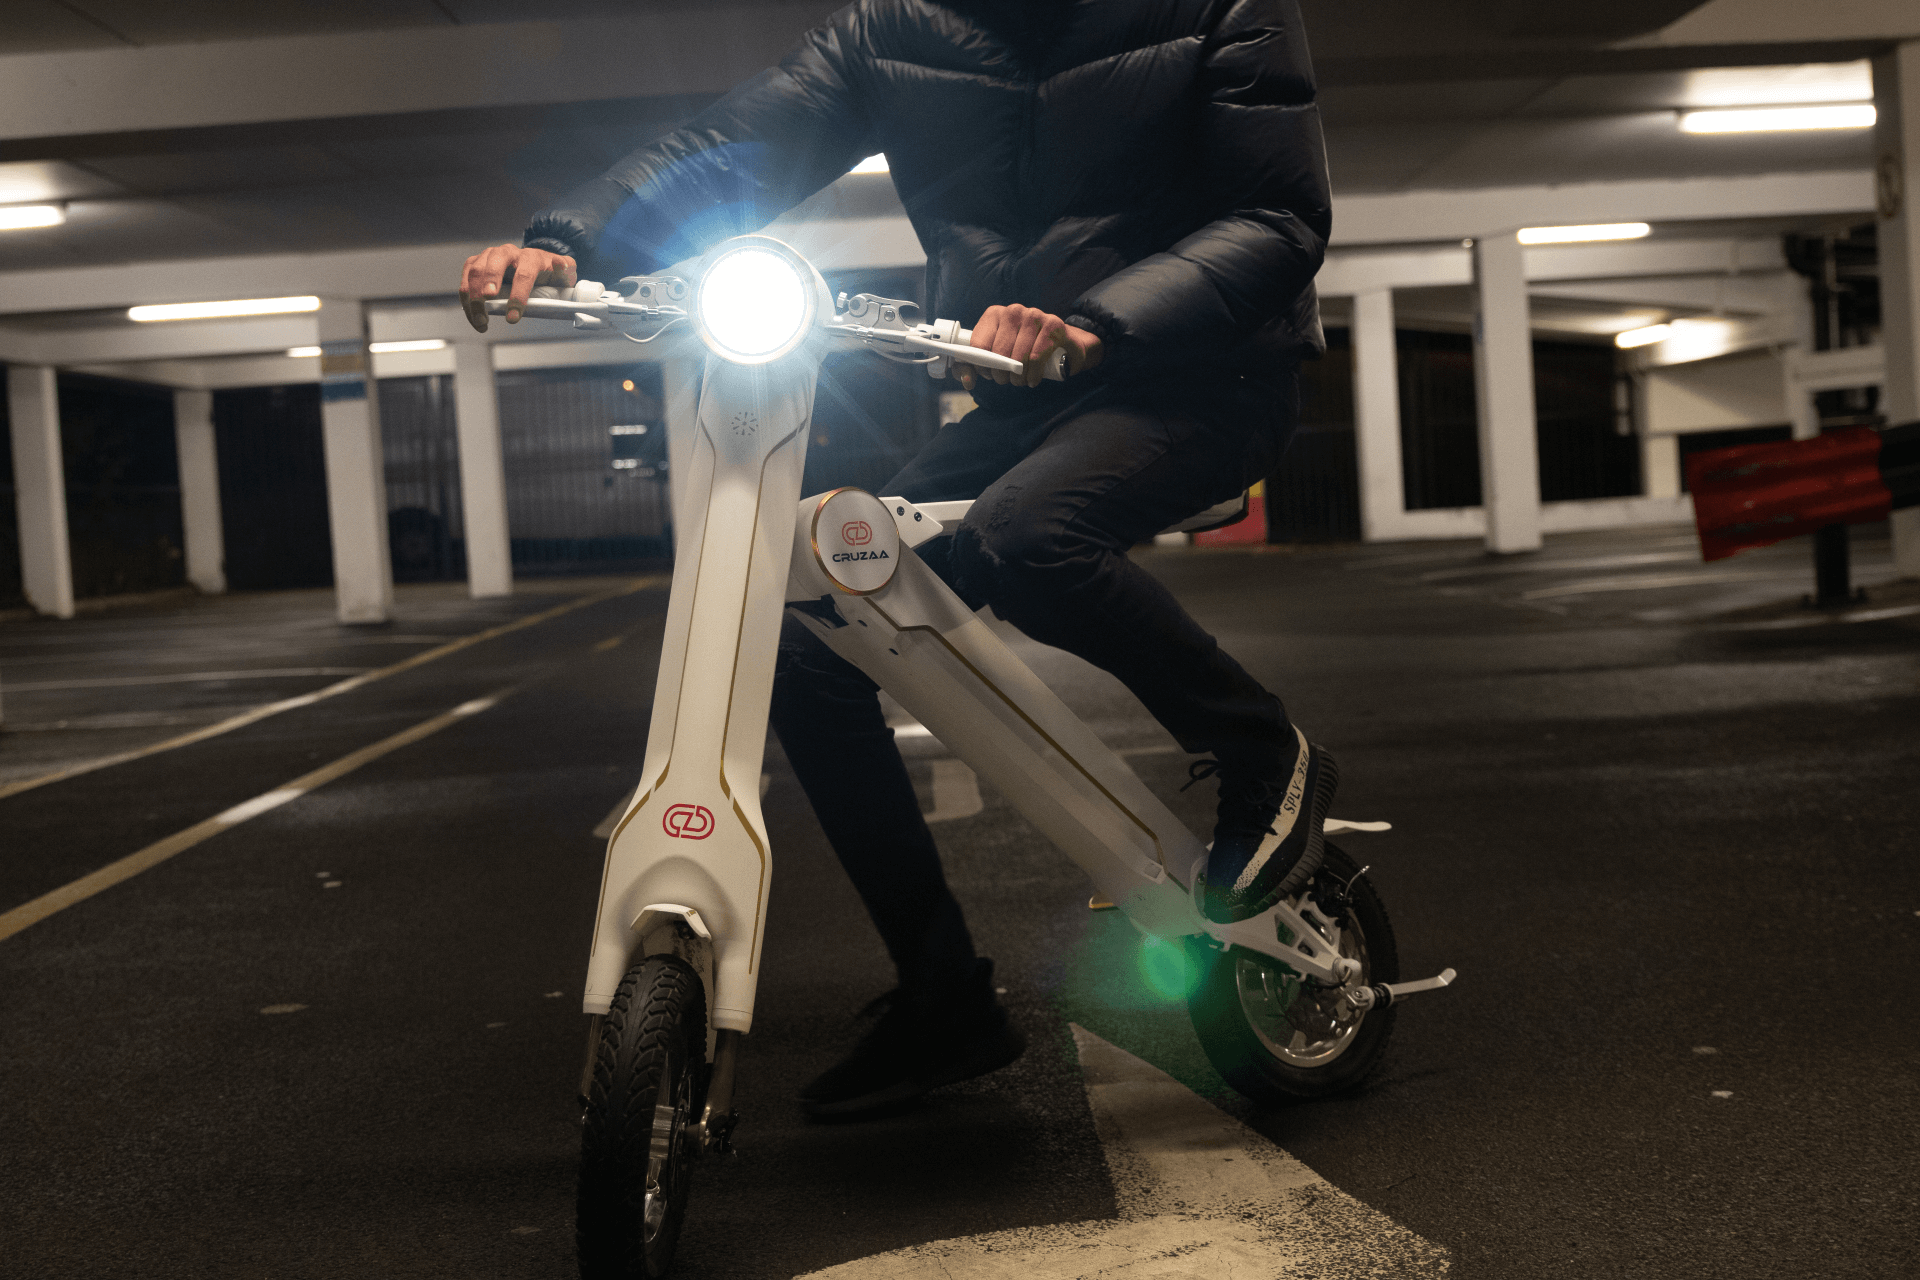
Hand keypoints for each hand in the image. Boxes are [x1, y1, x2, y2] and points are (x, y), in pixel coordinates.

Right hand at [459, 244, 577, 330]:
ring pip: (476, 270)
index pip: (524, 274)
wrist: (534, 262)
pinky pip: (466, 277)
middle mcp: (508, 252)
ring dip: (473, 296)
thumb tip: (562, 266)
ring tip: (480, 320)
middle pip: (494, 265)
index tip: (513, 317)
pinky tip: (472, 315)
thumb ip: (566, 271)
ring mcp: (490, 255)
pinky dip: (465, 297)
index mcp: (531, 257)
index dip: (518, 296)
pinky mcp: (477, 262)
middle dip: (489, 283)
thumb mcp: (564, 272)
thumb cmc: (548, 272)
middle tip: (488, 303)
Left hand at [956, 303, 1103, 390]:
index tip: (988, 374)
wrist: (1066, 344)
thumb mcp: (1000, 355)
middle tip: (1007, 380)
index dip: (980, 365)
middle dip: (1000, 374)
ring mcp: (1034, 315)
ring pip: (1017, 356)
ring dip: (1017, 377)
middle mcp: (1013, 311)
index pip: (978, 343)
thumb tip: (967, 380)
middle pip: (998, 352)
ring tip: (1020, 381)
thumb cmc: (1027, 349)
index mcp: (995, 314)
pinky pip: (1036, 357)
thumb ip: (978, 366)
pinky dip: (1033, 374)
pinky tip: (1032, 379)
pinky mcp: (1053, 325)